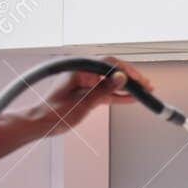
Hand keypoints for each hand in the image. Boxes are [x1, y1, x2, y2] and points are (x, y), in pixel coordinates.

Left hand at [30, 58, 154, 135]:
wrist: (40, 124)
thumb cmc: (55, 113)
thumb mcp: (83, 103)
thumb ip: (103, 90)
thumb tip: (121, 78)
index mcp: (79, 69)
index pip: (108, 64)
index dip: (126, 71)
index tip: (139, 79)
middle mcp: (82, 73)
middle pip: (111, 71)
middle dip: (130, 78)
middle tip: (146, 85)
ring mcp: (84, 82)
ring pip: (110, 82)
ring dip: (126, 87)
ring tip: (144, 92)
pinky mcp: (86, 93)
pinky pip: (105, 92)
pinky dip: (117, 96)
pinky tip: (130, 99)